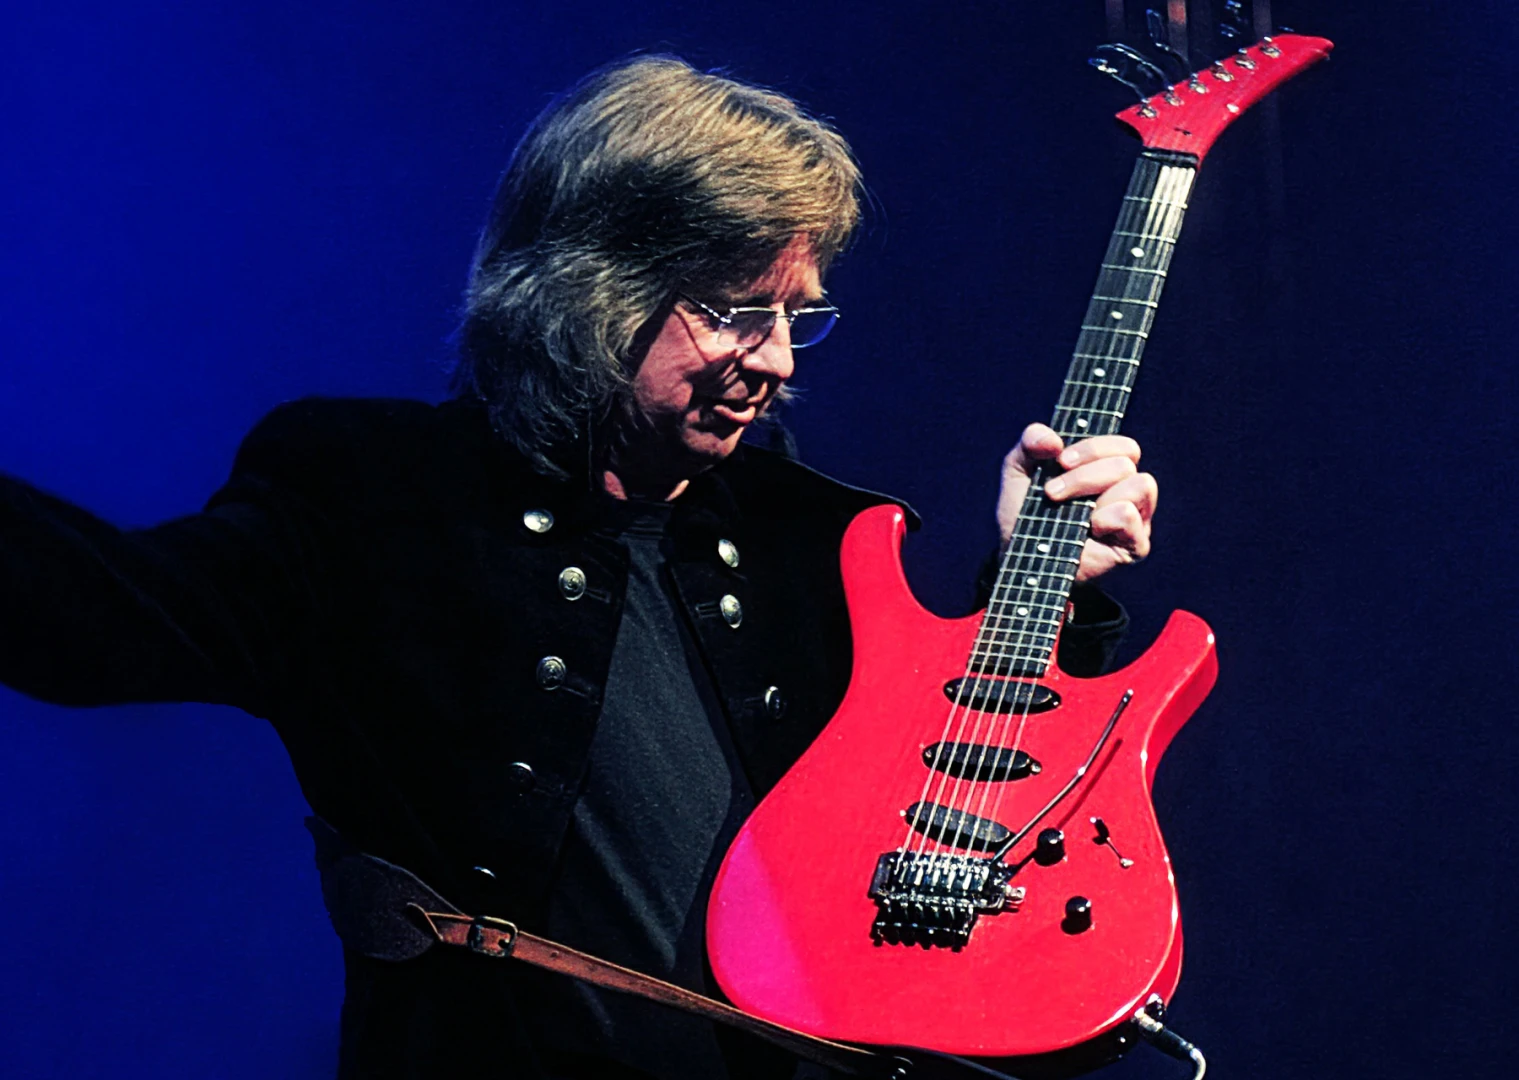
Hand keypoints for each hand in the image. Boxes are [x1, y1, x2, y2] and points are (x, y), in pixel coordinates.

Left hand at [997, 423, 1157, 583]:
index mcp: (1107, 469)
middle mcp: (1126, 490)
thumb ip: (1031, 441)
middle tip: (1052, 492)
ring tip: (1072, 514)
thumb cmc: (1024, 511)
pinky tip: (1088, 530)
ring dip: (1096, 495)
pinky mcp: (1135, 545)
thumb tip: (1053, 439)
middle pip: (1126, 463)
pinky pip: (1130, 515)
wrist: (1017, 553)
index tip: (1061, 460)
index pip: (1123, 446)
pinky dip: (1104, 518)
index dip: (1094, 447)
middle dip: (1084, 477)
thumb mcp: (1019, 468)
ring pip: (1140, 484)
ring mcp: (1135, 518)